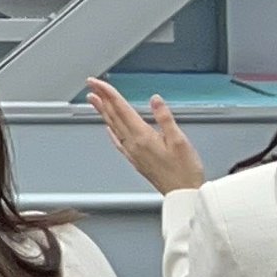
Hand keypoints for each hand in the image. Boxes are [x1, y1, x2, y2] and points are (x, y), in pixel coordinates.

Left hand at [84, 79, 205, 193]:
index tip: (98, 82)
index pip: (122, 109)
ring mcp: (132, 153)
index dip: (109, 93)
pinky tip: (108, 128)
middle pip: (114, 116)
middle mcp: (133, 144)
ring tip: (94, 100)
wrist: (183, 194)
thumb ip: (165, 118)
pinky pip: (118, 141)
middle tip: (92, 85)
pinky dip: (111, 130)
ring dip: (103, 111)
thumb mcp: (179, 140)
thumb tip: (155, 100)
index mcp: (142, 137)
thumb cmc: (184, 171)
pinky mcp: (135, 160)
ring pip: (113, 126)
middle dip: (102, 98)